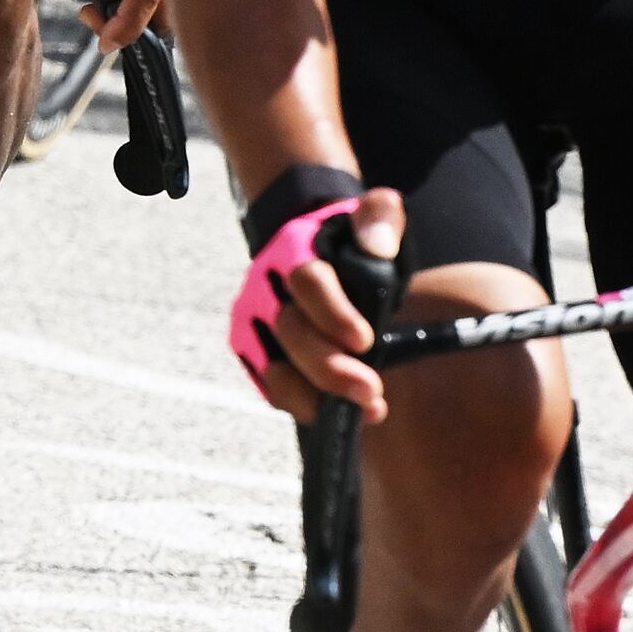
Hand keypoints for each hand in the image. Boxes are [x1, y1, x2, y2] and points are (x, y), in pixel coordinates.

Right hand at [231, 185, 400, 417]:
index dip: (333, 313)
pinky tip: (335, 414)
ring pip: (273, 366)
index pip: (307, 280)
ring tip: (362, 410)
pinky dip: (301, 404)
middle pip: (289, 330)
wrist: (309, 250)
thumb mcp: (371, 218)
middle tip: (371, 390)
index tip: (364, 340)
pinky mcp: (253, 351)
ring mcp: (254, 322)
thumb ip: (380, 218)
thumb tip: (378, 244)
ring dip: (315, 394)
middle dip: (329, 366)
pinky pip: (270, 386)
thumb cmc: (349, 244)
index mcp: (296, 251)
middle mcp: (266, 287)